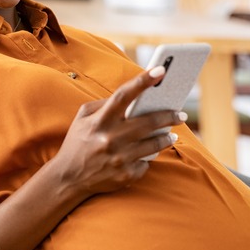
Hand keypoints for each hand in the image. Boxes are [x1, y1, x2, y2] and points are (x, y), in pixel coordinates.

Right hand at [51, 66, 185, 198]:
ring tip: (171, 133)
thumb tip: (130, 96)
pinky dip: (147, 158)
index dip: (142, 81)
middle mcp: (110, 138)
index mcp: (99, 121)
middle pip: (149, 122)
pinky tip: (145, 155)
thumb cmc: (78, 143)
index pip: (123, 96)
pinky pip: (146, 163)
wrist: (68, 179)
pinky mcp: (126, 175)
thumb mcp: (83, 118)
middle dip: (169, 115)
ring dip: (166, 137)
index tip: (161, 70)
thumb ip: (103, 104)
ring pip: (155, 144)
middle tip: (180, 114)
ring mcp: (119, 158)